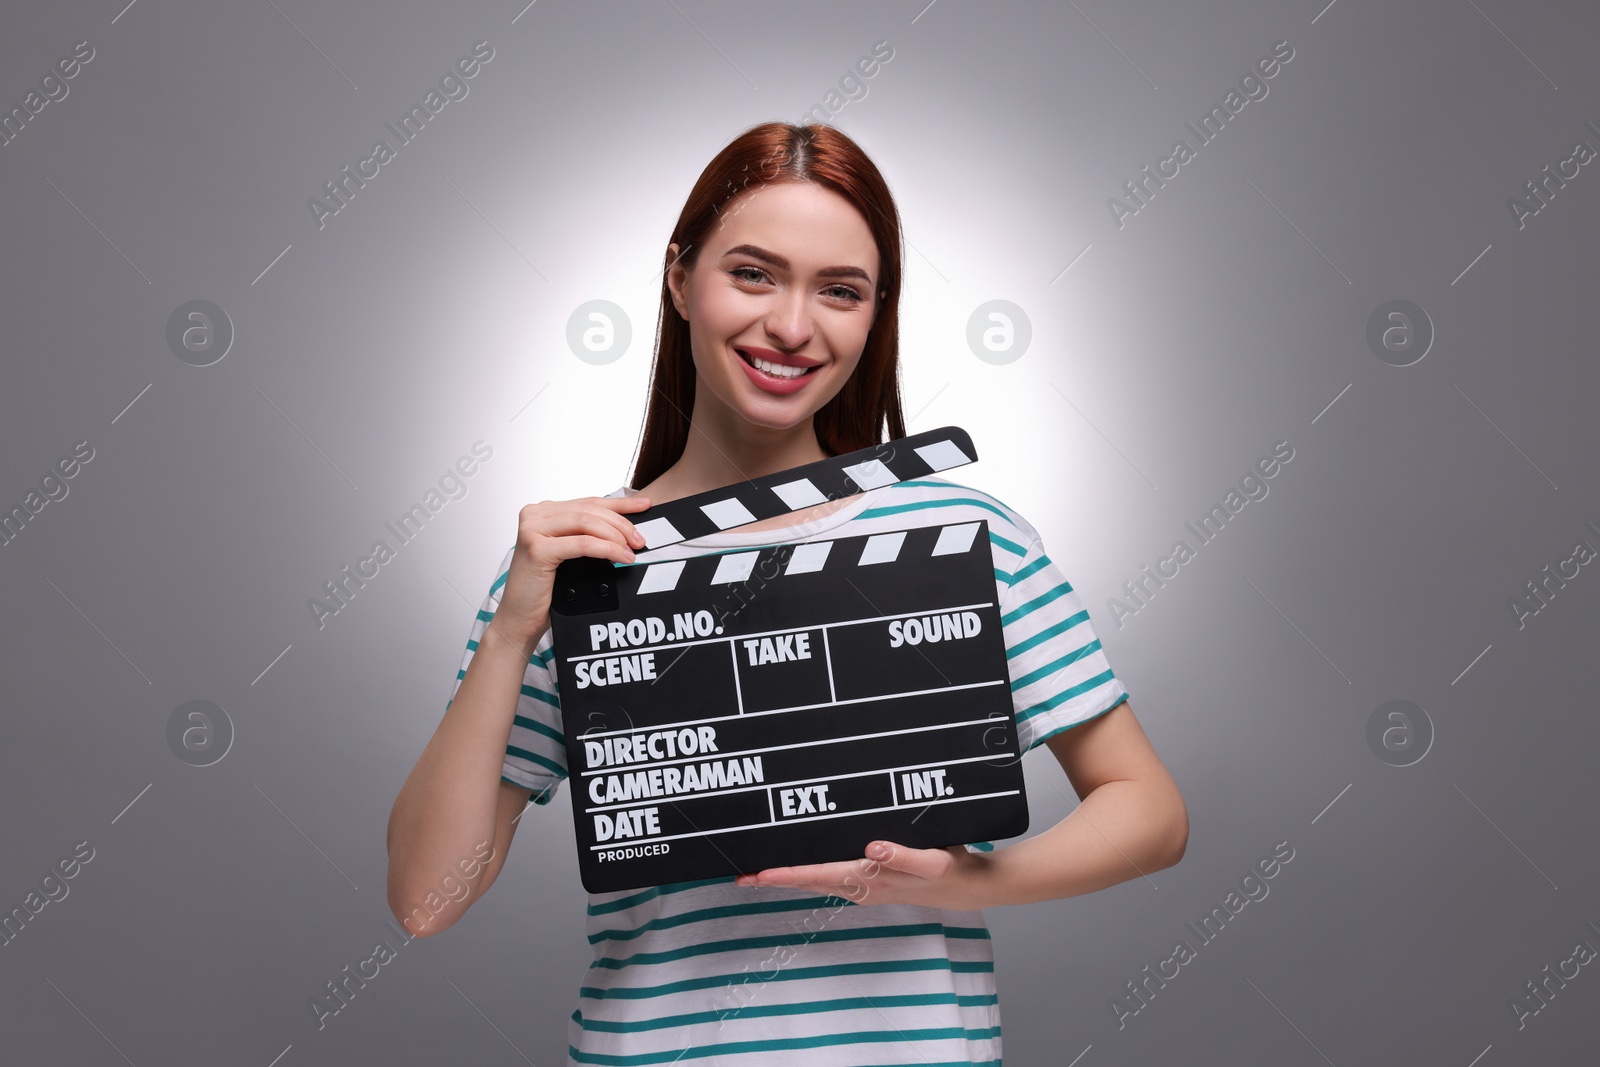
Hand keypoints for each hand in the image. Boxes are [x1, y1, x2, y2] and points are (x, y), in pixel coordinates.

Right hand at [493, 494, 652, 653]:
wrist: (520, 619)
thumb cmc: (545, 590)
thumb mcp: (570, 555)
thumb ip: (587, 536)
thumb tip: (625, 529)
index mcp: (543, 512)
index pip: (588, 502)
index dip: (620, 504)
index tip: (643, 505)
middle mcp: (534, 515)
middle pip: (589, 510)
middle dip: (621, 524)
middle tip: (640, 540)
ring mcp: (532, 530)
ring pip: (587, 522)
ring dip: (615, 536)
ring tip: (631, 551)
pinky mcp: (536, 548)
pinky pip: (582, 543)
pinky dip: (606, 549)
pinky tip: (619, 557)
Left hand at [733, 840, 994, 911]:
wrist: (970, 886)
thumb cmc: (951, 869)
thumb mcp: (933, 861)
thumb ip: (904, 856)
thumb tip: (872, 850)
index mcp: (871, 878)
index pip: (821, 874)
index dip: (788, 874)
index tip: (759, 875)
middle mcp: (863, 885)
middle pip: (811, 880)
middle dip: (776, 878)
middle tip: (741, 876)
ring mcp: (866, 885)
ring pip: (819, 880)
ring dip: (789, 877)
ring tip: (758, 873)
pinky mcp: (872, 880)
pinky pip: (832, 877)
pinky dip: (811, 873)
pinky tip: (799, 867)